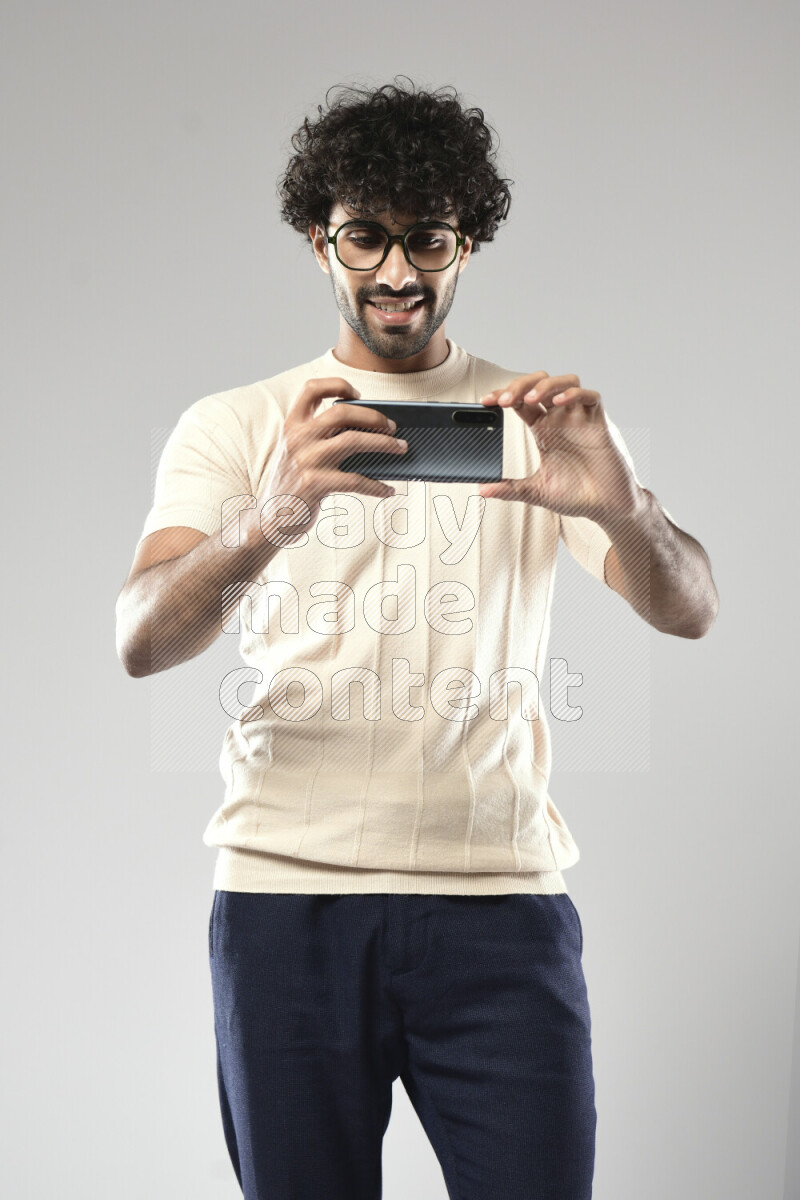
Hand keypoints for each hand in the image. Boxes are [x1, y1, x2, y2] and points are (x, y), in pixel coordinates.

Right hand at [253, 378, 406, 541]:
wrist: (269, 521)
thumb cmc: (290, 486)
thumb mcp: (295, 453)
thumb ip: (317, 437)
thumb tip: (366, 431)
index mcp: (292, 426)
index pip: (311, 389)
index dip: (337, 385)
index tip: (357, 394)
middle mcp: (298, 439)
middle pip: (341, 412)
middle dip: (373, 416)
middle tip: (391, 426)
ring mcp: (306, 460)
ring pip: (354, 441)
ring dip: (384, 443)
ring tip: (400, 447)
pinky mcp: (314, 484)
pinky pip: (355, 480)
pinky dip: (377, 486)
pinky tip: (387, 489)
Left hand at [476, 371, 640, 524]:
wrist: (605, 508)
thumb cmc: (576, 496)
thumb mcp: (536, 492)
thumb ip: (509, 489)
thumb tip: (481, 489)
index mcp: (543, 430)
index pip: (520, 401)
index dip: (502, 395)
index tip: (485, 402)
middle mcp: (560, 420)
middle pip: (539, 384)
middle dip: (520, 385)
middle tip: (503, 400)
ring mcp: (580, 419)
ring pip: (565, 382)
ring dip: (546, 385)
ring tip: (530, 399)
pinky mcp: (599, 425)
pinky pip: (591, 397)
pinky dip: (575, 394)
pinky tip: (559, 402)